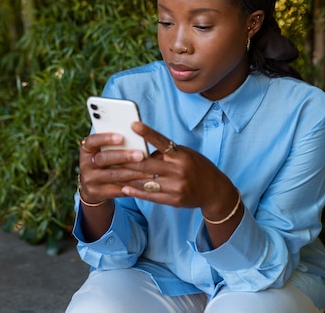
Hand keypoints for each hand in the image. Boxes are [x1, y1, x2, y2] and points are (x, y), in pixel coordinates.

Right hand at [78, 132, 150, 203]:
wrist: (93, 187)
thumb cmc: (107, 162)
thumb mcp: (105, 152)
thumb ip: (117, 144)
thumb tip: (139, 134)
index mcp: (87, 149)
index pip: (92, 141)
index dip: (105, 138)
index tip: (121, 136)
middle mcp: (85, 164)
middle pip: (103, 158)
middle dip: (124, 156)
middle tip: (141, 155)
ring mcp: (89, 180)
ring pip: (112, 175)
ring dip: (132, 172)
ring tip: (149, 170)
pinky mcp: (97, 193)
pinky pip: (116, 190)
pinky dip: (132, 186)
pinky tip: (144, 183)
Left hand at [104, 122, 235, 213]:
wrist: (214, 190)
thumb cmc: (198, 167)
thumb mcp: (186, 155)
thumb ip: (167, 153)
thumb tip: (142, 150)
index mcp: (182, 155)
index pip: (162, 141)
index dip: (147, 133)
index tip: (133, 124)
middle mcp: (179, 170)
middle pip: (146, 165)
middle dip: (126, 161)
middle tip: (110, 157)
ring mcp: (176, 186)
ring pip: (145, 181)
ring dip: (127, 177)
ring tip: (112, 173)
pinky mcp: (174, 200)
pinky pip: (150, 195)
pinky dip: (136, 191)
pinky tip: (125, 188)